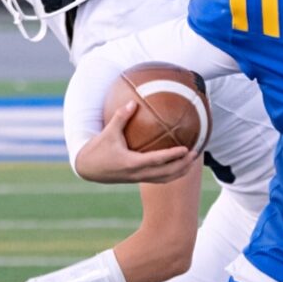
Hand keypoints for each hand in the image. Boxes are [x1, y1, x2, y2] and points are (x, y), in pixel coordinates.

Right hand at [74, 102, 200, 184]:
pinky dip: (172, 173)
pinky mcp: (138, 179)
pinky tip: (179, 164)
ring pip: (165, 179)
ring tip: (192, 161)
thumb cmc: (98, 149)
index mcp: (131, 163)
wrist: (87, 169)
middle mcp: (137, 174)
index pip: (156, 160)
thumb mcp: (107, 132)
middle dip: (182, 165)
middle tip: (195, 154)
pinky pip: (159, 178)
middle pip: (166, 173)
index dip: (172, 156)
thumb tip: (132, 102)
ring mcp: (139, 178)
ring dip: (180, 171)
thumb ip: (120, 117)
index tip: (186, 149)